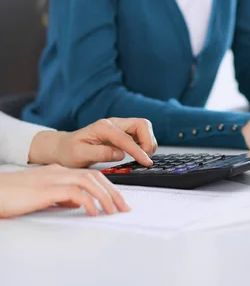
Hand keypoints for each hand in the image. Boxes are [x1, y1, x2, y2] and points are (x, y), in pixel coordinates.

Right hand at [0, 165, 130, 218]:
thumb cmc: (14, 194)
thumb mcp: (42, 194)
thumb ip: (60, 195)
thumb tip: (76, 203)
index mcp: (60, 171)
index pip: (91, 174)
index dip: (108, 186)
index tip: (118, 200)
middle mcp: (60, 171)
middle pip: (95, 176)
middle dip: (113, 191)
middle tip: (124, 207)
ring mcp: (54, 178)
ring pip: (89, 181)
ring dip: (105, 196)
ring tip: (113, 211)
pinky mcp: (47, 189)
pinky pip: (74, 193)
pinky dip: (88, 202)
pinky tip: (93, 212)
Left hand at [29, 118, 157, 167]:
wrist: (64, 147)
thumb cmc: (70, 151)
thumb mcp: (80, 155)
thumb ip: (100, 153)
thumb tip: (120, 154)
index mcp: (103, 127)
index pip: (127, 138)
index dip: (138, 150)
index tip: (146, 162)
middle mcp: (113, 123)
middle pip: (142, 124)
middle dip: (148, 141)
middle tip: (146, 159)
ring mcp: (119, 126)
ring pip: (143, 127)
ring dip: (148, 142)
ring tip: (143, 158)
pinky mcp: (122, 132)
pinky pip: (140, 133)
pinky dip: (145, 143)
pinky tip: (140, 154)